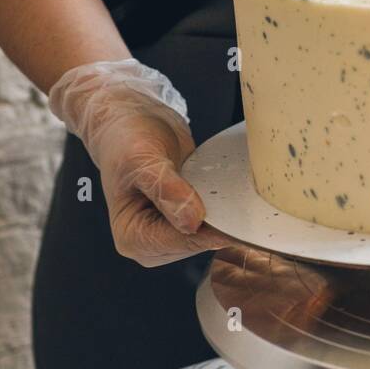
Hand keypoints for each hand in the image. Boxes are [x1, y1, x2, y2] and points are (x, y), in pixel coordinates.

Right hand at [49, 59, 229, 266]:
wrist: (131, 124)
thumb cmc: (127, 139)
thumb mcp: (142, 159)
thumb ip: (167, 190)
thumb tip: (192, 222)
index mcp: (132, 237)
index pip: (182, 242)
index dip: (212, 231)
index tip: (242, 217)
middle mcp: (150, 245)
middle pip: (199, 242)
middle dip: (220, 222)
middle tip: (240, 195)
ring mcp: (170, 237)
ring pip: (210, 235)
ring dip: (225, 215)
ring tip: (226, 186)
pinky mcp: (187, 224)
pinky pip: (214, 224)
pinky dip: (225, 210)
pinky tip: (229, 192)